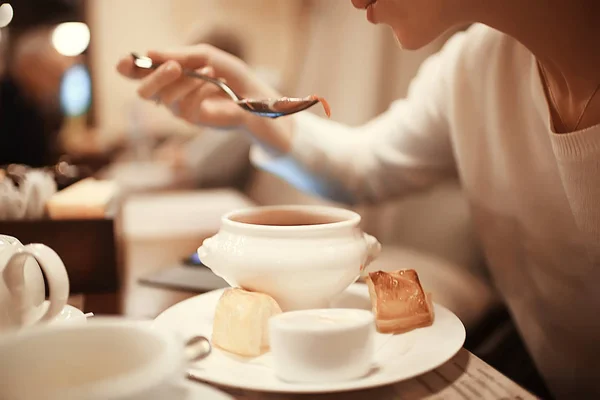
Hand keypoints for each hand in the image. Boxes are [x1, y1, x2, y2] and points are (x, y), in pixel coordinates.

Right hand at [117, 45, 293, 151]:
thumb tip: (150, 54)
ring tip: (206, 72)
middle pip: (144, 91)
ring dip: (184, 82)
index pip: (140, 73)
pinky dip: (199, 91)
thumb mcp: (207, 56)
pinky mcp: (195, 121)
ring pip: (166, 100)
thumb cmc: (232, 76)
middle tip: (174, 67)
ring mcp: (182, 109)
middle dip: (154, 78)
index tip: (125, 61)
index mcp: (170, 74)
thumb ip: (181, 55)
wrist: (258, 97)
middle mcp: (171, 93)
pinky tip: (213, 84)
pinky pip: (186, 107)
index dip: (129, 68)